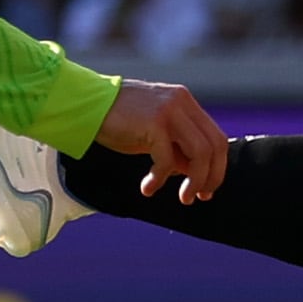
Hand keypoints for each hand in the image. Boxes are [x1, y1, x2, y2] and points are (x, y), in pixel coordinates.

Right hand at [94, 77, 228, 202]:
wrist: (85, 104)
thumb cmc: (117, 121)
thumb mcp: (153, 134)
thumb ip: (176, 148)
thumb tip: (194, 175)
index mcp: (186, 103)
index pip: (216, 137)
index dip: (217, 167)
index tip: (206, 189)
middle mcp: (182, 103)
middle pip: (214, 145)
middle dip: (210, 177)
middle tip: (196, 197)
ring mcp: (170, 110)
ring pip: (200, 152)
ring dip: (194, 181)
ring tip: (183, 198)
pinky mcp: (154, 122)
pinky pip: (167, 159)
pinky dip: (160, 178)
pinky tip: (147, 188)